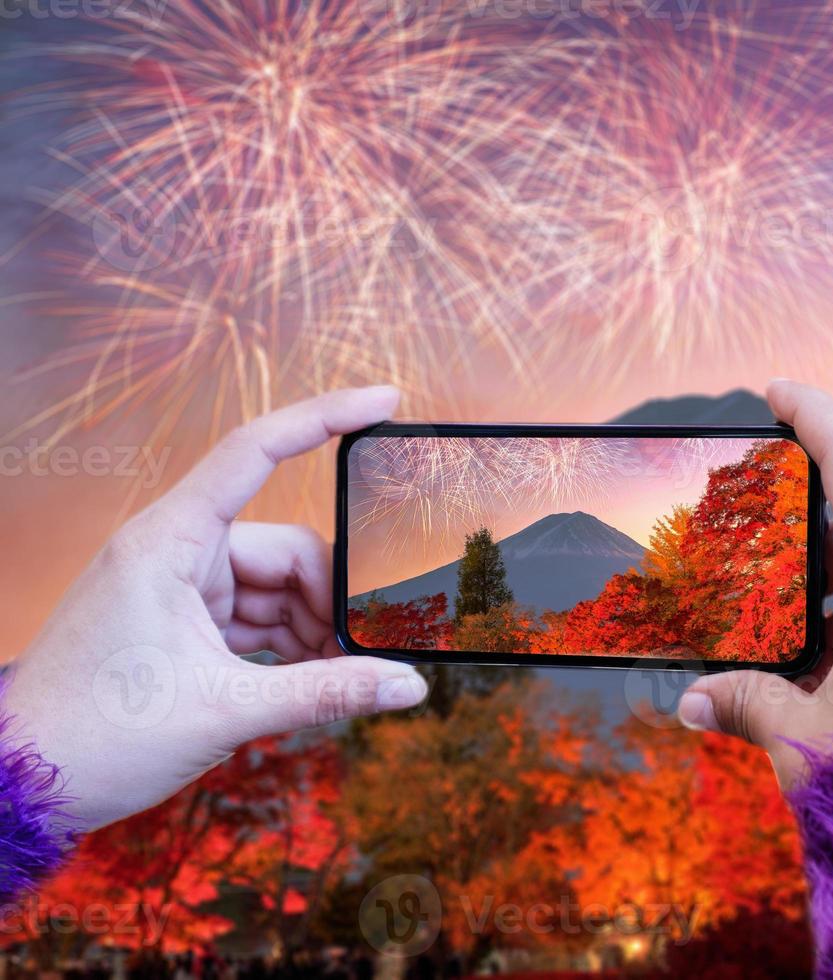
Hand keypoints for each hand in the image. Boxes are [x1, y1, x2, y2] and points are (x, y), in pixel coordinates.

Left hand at [0, 387, 428, 831]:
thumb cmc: (95, 737)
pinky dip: (285, 647)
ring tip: (333, 681)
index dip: (325, 418)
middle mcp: (173, 551)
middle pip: (287, 547)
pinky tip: (306, 683)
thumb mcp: (226, 712)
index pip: (255, 450)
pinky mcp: (179, 620)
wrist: (22, 784)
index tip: (385, 401)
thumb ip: (327, 692)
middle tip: (362, 655)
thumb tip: (410, 684)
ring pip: (276, 587)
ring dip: (310, 631)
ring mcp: (177, 586)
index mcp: (169, 542)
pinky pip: (255, 616)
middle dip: (329, 600)